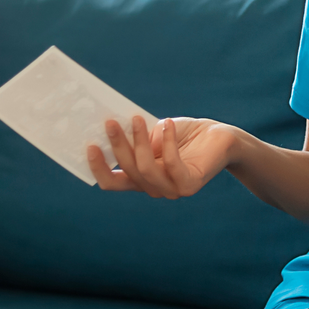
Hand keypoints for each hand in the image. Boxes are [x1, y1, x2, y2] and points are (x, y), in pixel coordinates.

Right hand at [86, 115, 237, 198]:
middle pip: (128, 171)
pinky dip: (167, 143)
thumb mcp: (153, 133)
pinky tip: (167, 124)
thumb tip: (109, 124)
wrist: (218, 137)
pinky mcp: (189, 184)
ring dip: (139, 142)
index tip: (90, 145)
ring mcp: (172, 189)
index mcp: (141, 178)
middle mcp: (154, 188)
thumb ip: (134, 136)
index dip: (99, 168)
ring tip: (137, 119)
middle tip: (110, 122)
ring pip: (146, 169)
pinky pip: (172, 164)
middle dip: (117, 145)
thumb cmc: (183, 133)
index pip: (113, 183)